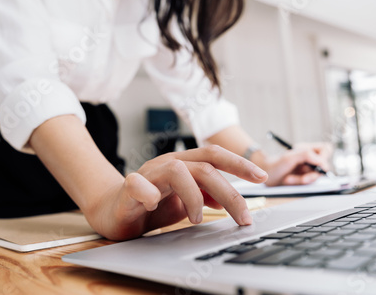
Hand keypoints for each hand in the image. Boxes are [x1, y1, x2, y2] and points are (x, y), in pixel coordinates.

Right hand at [88, 145, 267, 239]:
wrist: (113, 211)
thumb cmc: (151, 205)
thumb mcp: (185, 202)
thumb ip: (205, 196)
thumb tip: (228, 201)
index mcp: (183, 163)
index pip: (214, 155)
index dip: (239, 164)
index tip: (262, 177)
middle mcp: (167, 163)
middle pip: (204, 167)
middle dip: (229, 191)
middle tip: (244, 217)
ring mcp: (148, 174)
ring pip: (177, 170)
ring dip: (194, 196)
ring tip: (198, 219)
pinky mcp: (128, 188)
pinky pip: (139, 185)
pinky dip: (150, 194)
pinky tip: (156, 205)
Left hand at [263, 143, 331, 186]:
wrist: (264, 175)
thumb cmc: (275, 164)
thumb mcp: (290, 158)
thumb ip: (307, 155)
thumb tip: (322, 162)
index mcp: (306, 149)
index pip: (326, 149)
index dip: (323, 158)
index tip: (316, 165)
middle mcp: (308, 158)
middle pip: (323, 167)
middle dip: (312, 174)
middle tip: (303, 179)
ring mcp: (306, 169)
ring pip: (315, 177)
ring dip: (302, 180)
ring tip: (289, 179)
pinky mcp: (302, 178)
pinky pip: (307, 183)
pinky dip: (298, 183)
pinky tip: (288, 180)